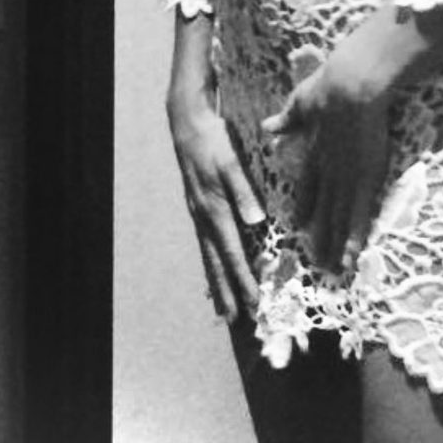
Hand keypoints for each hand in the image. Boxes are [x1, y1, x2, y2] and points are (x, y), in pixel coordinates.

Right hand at [168, 99, 265, 322]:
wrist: (187, 122)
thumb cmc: (213, 140)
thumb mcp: (230, 161)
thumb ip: (243, 191)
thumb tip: (255, 221)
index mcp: (214, 208)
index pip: (231, 252)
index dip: (243, 279)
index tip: (254, 303)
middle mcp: (203, 216)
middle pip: (216, 262)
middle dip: (226, 291)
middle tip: (234, 320)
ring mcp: (198, 212)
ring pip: (209, 255)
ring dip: (218, 281)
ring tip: (223, 307)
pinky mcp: (199, 206)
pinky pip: (206, 242)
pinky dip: (212, 261)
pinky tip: (217, 269)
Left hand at [262, 40, 391, 272]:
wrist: (350, 86)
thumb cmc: (328, 87)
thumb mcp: (300, 103)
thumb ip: (286, 119)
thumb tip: (267, 126)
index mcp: (314, 153)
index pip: (309, 186)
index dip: (305, 206)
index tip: (299, 224)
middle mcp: (328, 171)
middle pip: (324, 210)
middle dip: (320, 237)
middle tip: (316, 262)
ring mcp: (346, 177)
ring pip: (339, 219)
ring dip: (335, 246)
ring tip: (331, 271)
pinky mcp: (365, 178)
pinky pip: (359, 215)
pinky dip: (354, 238)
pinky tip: (350, 259)